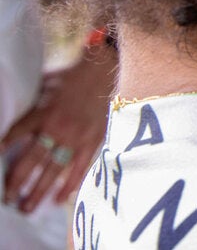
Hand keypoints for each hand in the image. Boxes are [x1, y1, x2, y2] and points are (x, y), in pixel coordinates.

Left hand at [2, 42, 115, 211]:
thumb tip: (10, 107)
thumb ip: (31, 100)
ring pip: (53, 170)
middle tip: (7, 200)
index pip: (14, 135)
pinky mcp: (92, 141)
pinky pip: (78, 168)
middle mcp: (56, 128)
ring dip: (38, 191)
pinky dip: (68, 185)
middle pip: (31, 161)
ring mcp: (75, 137)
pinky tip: (58, 200)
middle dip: (16, 183)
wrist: (105, 71)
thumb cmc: (73, 76)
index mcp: (42, 112)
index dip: (1, 149)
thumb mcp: (46, 83)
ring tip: (26, 207)